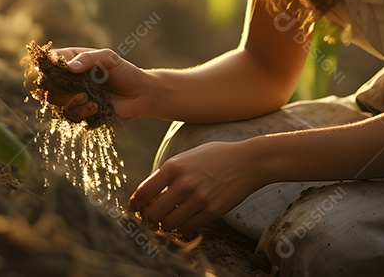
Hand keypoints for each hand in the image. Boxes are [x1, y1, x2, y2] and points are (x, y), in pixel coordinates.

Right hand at [47, 47, 151, 121]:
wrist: (140, 94)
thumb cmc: (125, 72)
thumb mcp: (109, 58)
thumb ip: (89, 59)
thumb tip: (69, 68)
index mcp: (73, 59)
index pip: (50, 60)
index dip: (46, 66)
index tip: (56, 72)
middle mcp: (69, 77)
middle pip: (47, 84)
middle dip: (57, 90)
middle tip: (78, 91)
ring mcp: (73, 95)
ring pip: (55, 102)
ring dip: (70, 102)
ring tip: (88, 99)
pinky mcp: (80, 111)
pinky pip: (69, 115)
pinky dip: (80, 112)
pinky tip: (95, 107)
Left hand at [129, 139, 266, 233]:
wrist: (247, 161)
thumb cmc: (216, 156)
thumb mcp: (188, 156)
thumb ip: (169, 172)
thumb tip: (150, 192)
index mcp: (174, 166)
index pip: (143, 192)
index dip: (135, 204)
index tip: (135, 208)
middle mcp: (184, 183)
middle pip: (153, 213)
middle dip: (149, 218)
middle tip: (151, 218)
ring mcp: (198, 198)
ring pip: (169, 223)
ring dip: (165, 224)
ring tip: (168, 220)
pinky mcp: (212, 211)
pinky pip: (187, 227)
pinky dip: (182, 227)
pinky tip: (184, 220)